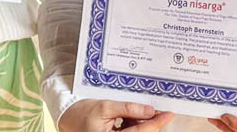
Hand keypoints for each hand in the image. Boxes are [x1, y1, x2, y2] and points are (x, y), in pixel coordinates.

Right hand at [59, 99, 173, 131]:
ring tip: (135, 110)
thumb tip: (150, 111)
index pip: (140, 131)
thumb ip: (128, 109)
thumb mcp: (105, 107)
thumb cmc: (82, 112)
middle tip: (156, 109)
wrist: (68, 116)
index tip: (168, 115)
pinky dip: (134, 123)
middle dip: (149, 122)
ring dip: (141, 122)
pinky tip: (130, 115)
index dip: (156, 123)